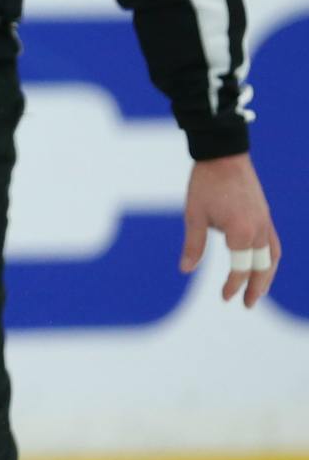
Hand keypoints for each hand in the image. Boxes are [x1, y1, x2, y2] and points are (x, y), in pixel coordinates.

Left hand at [181, 153, 281, 306]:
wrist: (224, 156)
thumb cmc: (205, 184)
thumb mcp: (194, 215)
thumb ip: (193, 245)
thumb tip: (185, 270)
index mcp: (241, 232)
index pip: (240, 268)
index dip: (233, 285)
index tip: (225, 298)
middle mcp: (259, 230)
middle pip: (263, 267)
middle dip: (256, 288)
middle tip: (247, 304)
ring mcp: (266, 222)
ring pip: (273, 256)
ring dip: (267, 275)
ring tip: (259, 291)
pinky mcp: (266, 215)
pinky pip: (274, 243)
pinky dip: (270, 259)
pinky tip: (262, 265)